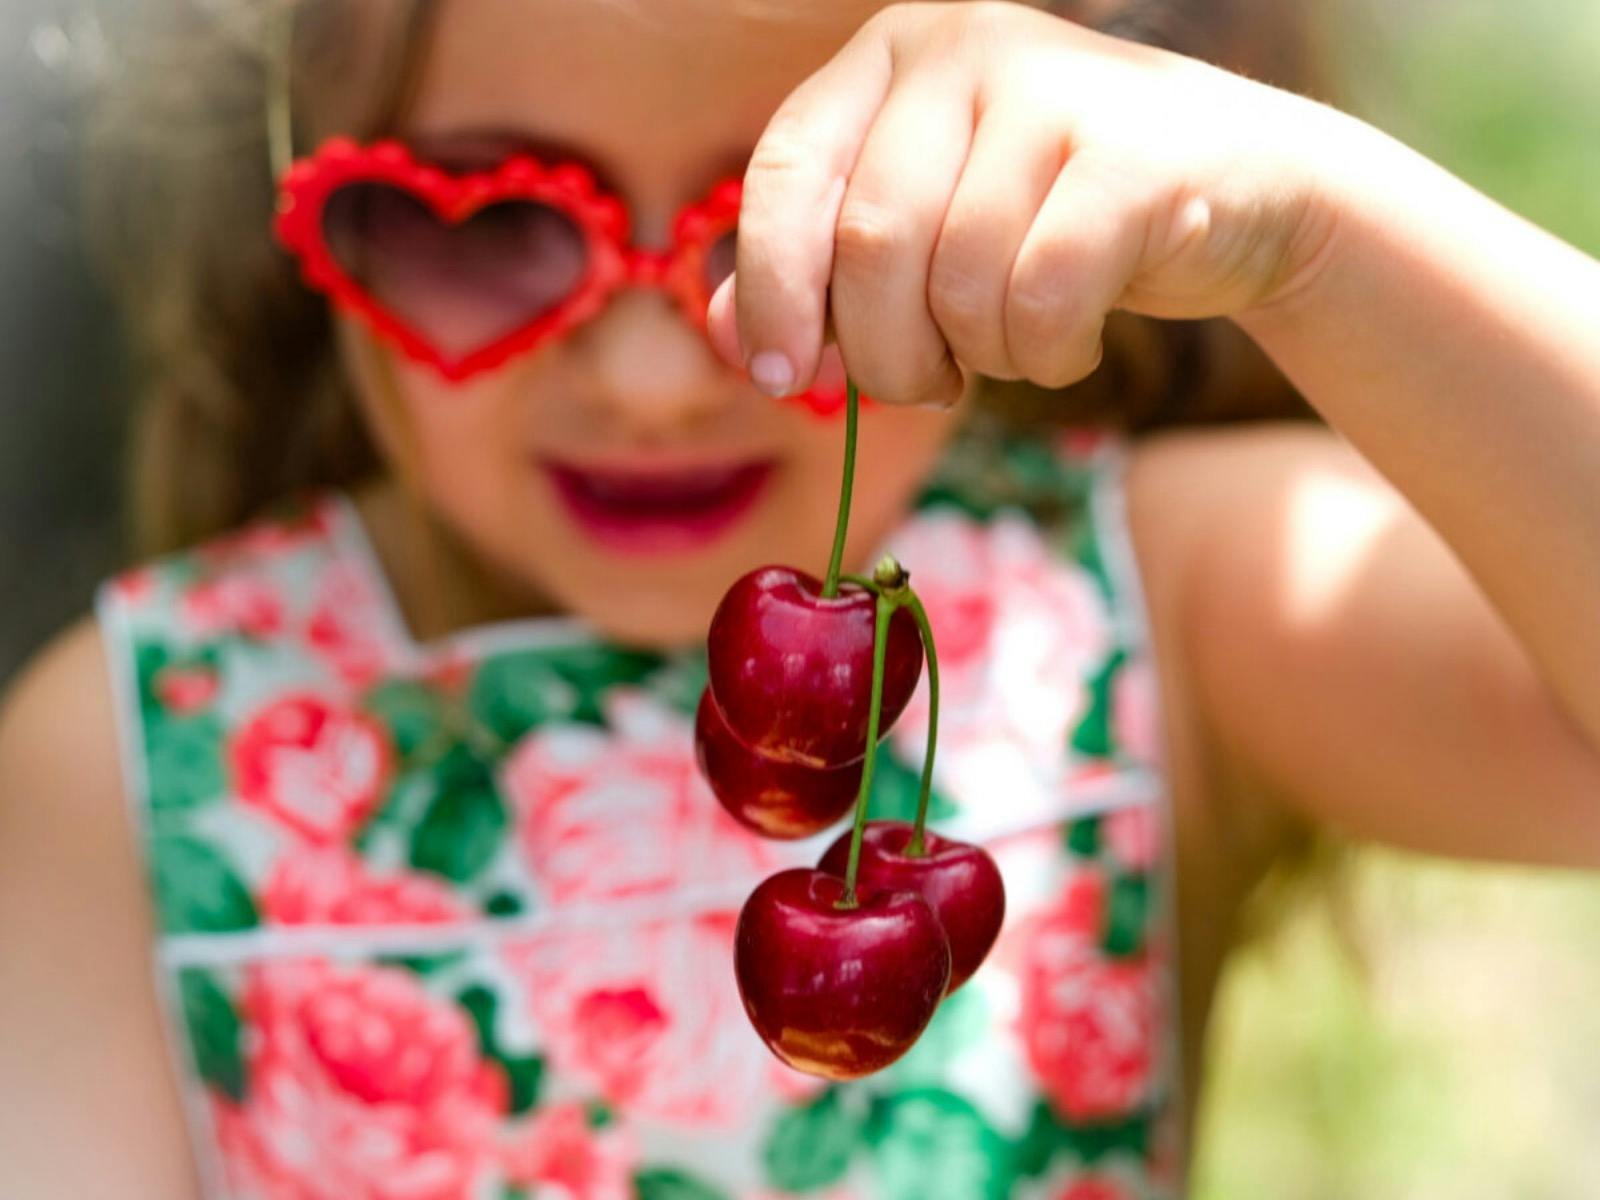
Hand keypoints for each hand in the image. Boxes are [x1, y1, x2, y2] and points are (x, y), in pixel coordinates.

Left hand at [706, 0, 1339, 405]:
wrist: (1239, 194)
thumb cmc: (1049, 222)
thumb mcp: (922, 236)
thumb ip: (818, 275)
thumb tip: (727, 333)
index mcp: (889, 56)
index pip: (784, 173)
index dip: (772, 289)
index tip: (782, 376)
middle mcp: (963, 47)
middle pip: (868, 246)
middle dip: (886, 355)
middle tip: (927, 384)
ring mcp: (1053, 89)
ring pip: (957, 282)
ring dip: (978, 358)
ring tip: (1008, 347)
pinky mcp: (1132, 155)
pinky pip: (1041, 300)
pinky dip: (1046, 356)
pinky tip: (1070, 341)